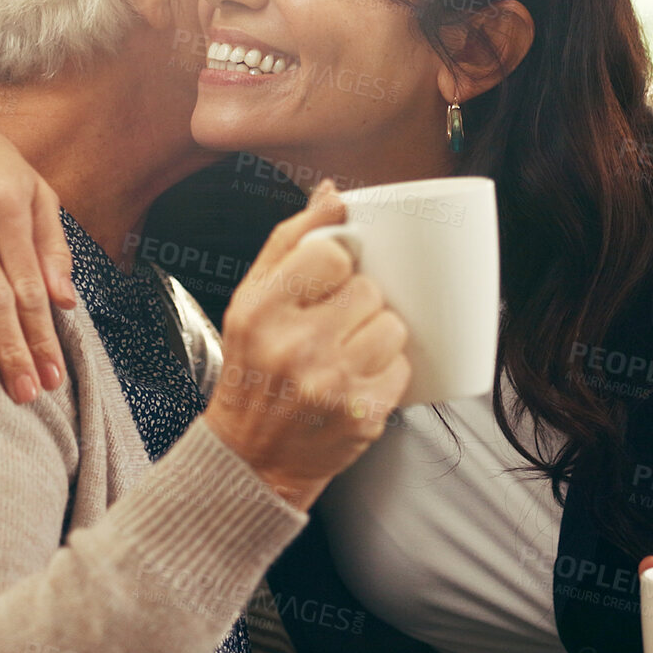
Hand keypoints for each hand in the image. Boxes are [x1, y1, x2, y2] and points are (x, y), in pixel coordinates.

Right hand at [203, 181, 410, 510]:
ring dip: (380, 336)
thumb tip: (334, 194)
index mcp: (261, 310)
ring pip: (392, 327)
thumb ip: (290, 242)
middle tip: (336, 325)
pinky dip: (388, 373)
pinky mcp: (362, 416)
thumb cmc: (252, 370)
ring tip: (349, 352)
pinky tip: (358, 382)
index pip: (333, 254)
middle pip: (369, 291)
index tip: (328, 283)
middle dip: (360, 304)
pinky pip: (402, 369)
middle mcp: (294, 346)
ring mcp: (332, 384)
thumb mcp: (250, 302)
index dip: (339, 266)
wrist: (250, 458)